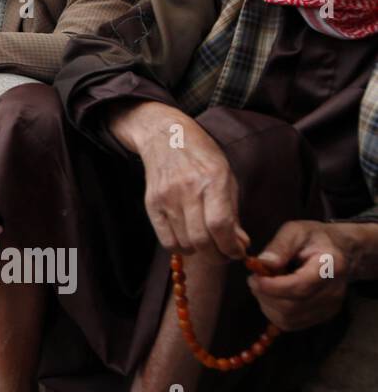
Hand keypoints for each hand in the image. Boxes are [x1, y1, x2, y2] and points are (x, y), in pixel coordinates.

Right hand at [109, 101, 247, 258]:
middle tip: (225, 254)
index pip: (220, 225)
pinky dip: (180, 248)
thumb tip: (239, 243)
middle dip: (218, 255)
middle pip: (202, 239)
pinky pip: (166, 240)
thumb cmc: (201, 155)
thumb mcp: (226, 177)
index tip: (238, 252)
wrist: (165, 136)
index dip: (231, 247)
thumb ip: (232, 212)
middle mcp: (187, 190)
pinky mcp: (152, 204)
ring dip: (201, 252)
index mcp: (212, 180)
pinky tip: (189, 242)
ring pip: (185, 243)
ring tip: (208, 246)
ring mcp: (167, 198)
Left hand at [249, 221, 354, 330]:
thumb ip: (280, 245)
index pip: (300, 286)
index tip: (254, 278)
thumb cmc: (315, 238)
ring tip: (263, 287)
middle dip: (265, 295)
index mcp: (330, 266)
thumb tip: (262, 263)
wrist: (341, 252)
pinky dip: (274, 313)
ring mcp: (329, 308)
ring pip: (289, 319)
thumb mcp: (296, 231)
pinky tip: (272, 296)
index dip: (273, 287)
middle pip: (292, 307)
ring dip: (267, 305)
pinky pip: (291, 324)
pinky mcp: (322, 317)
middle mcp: (333, 292)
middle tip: (254, 280)